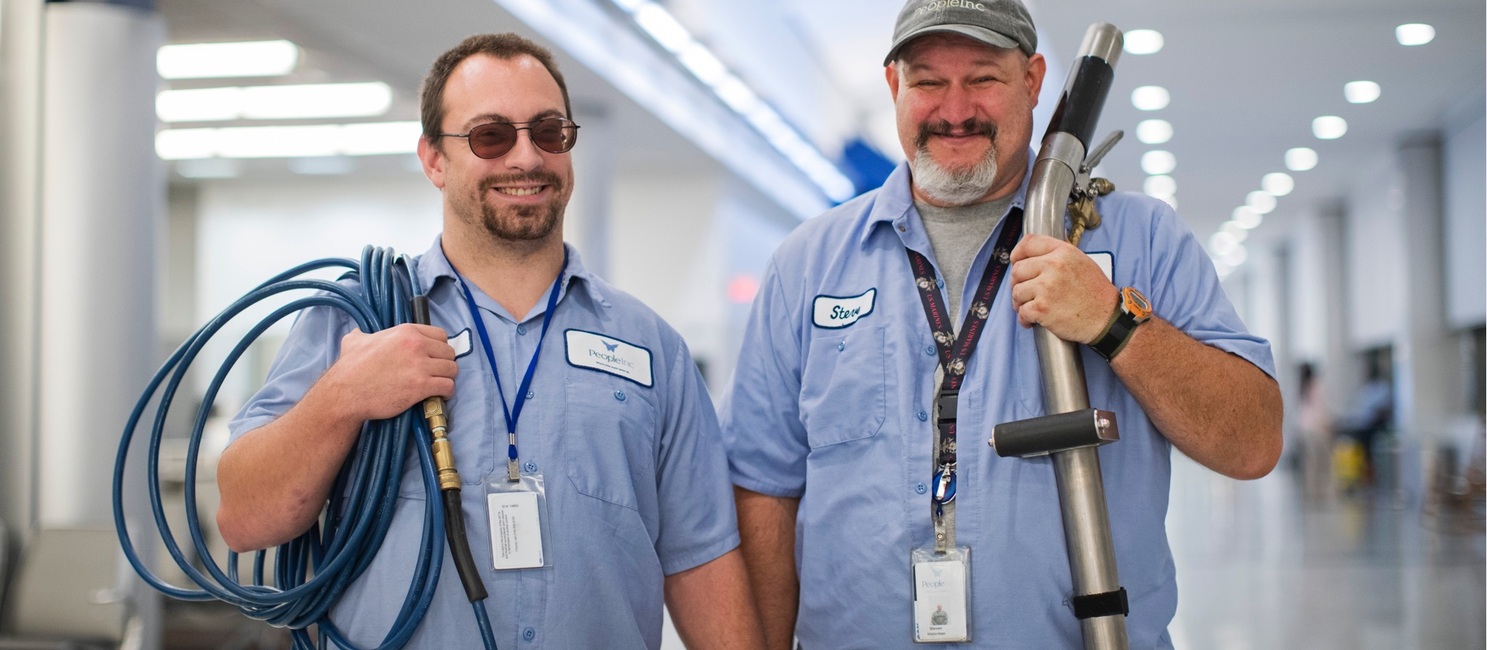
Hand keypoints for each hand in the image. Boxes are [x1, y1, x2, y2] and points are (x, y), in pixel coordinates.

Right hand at [319, 324, 457, 421]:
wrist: (345, 393)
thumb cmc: (350, 369)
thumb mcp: (354, 342)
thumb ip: (362, 335)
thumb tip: (358, 334)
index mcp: (406, 332)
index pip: (440, 335)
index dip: (439, 348)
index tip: (434, 357)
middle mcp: (416, 345)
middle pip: (449, 352)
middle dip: (444, 364)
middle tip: (436, 373)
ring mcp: (420, 365)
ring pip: (452, 369)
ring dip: (447, 378)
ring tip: (438, 385)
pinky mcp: (421, 386)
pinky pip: (448, 386)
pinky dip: (446, 392)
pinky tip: (438, 396)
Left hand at [1008, 234, 1119, 343]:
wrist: (1107, 318)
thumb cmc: (1095, 293)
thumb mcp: (1081, 262)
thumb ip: (1058, 255)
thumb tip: (1034, 257)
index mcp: (1063, 252)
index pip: (1029, 242)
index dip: (1018, 253)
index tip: (1016, 261)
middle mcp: (1053, 266)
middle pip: (1017, 270)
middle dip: (1017, 283)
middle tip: (1025, 292)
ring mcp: (1046, 287)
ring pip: (1016, 291)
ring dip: (1020, 302)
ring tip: (1030, 307)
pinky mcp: (1042, 308)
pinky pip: (1021, 312)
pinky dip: (1024, 318)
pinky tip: (1032, 320)